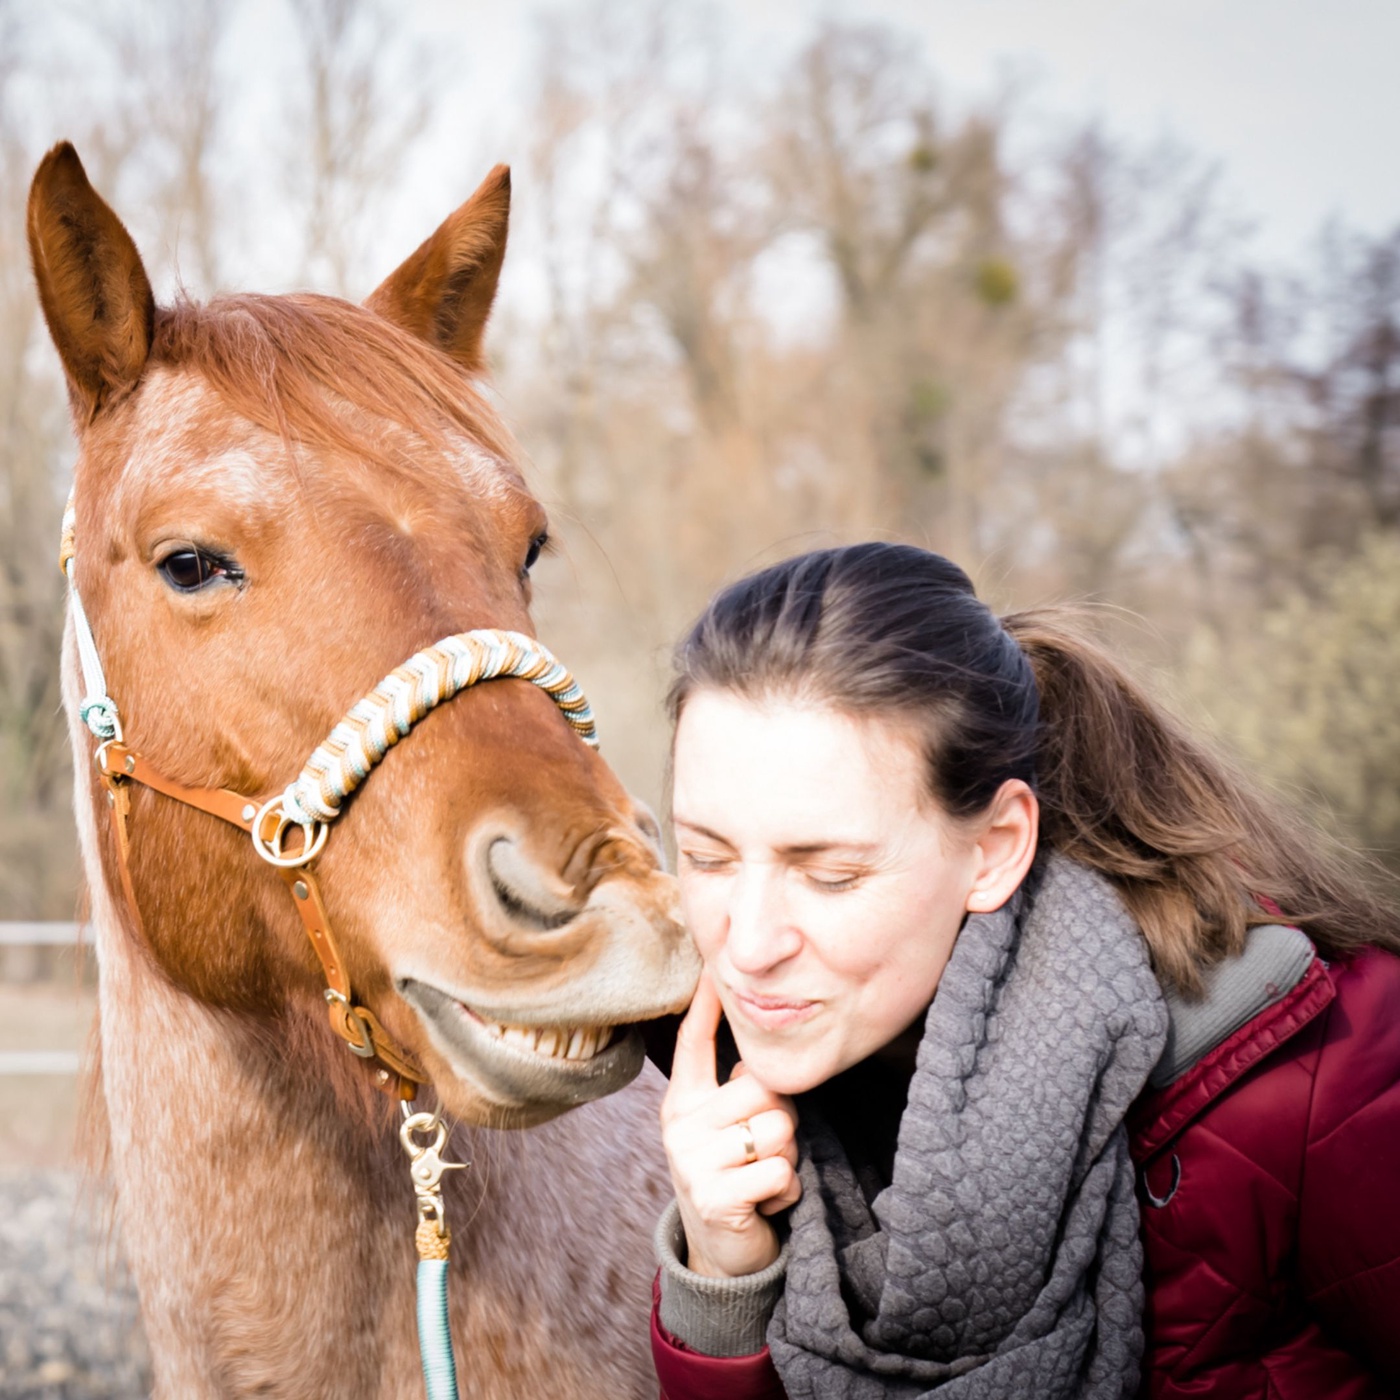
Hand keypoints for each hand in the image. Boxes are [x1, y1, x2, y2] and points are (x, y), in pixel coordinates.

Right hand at [660, 973, 801, 1277]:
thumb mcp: (723, 1128)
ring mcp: (693, 1161)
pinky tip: (764, 1201)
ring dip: (786, 1156)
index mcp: (683, 1101)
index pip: (692, 1042)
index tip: (712, 967)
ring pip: (777, 1128)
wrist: (721, 1253)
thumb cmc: (734, 1174)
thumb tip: (765, 1056)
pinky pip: (780, 1171)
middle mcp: (680, 1124)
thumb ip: (736, 1090)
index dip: (704, 1004)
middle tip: (763, 1146)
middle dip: (782, 1116)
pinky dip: (786, 1190)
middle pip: (763, 1087)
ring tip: (762, 1173)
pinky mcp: (715, 1197)